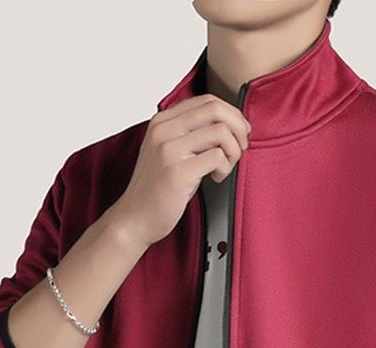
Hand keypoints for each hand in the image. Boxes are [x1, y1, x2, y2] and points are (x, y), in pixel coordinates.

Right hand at [109, 93, 250, 249]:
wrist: (134, 219)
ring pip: (221, 132)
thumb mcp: (167, 151)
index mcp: (161, 121)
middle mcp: (164, 130)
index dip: (231, 114)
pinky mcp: (179, 171)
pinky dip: (225, 168)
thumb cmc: (155, 189)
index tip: (238, 132)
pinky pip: (217, 157)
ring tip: (224, 168)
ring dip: (233, 151)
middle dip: (238, 128)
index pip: (206, 100)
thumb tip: (228, 124)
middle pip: (215, 110)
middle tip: (241, 147)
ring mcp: (169, 150)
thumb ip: (188, 134)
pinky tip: (216, 178)